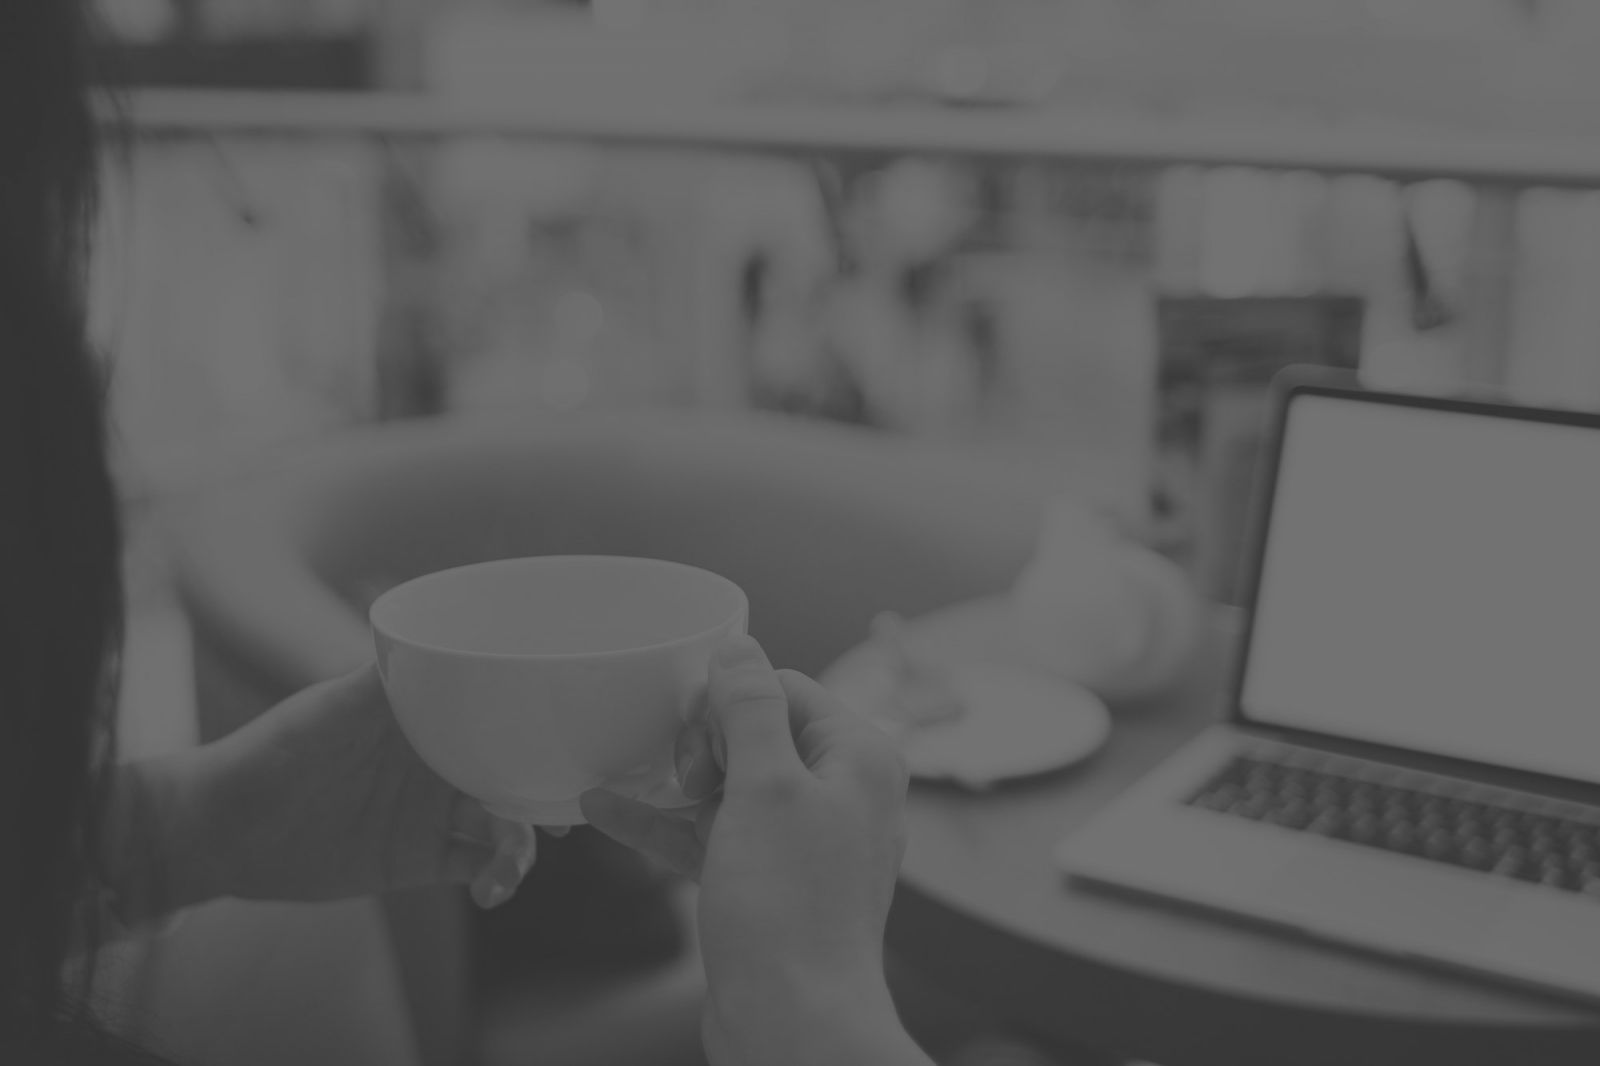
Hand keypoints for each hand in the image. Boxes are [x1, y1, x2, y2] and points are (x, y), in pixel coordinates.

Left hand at [108, 664, 543, 920]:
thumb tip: (437, 636)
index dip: (541, 727)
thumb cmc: (276, 749)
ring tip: (511, 864)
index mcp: (433, 716)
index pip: (501, 714)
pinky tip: (490, 890)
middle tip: (572, 812)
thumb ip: (386, 677)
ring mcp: (435, 812)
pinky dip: (496, 879)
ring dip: (523, 844)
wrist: (225, 828)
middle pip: (517, 771)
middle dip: (549, 791)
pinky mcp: (421, 860)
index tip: (572, 738)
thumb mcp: (333, 705)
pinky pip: (477, 867)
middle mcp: (442, 760)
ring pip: (506, 825)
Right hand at [581, 636, 927, 1065]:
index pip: (787, 688)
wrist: (794, 1026)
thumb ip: (750, 709)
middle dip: (703, 742)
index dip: (730, 700)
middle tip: (681, 774)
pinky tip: (602, 809)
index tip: (689, 730)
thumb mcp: (765, 787)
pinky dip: (665, 823)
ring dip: (674, 779)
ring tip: (620, 769)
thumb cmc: (790, 909)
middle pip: (757, 731)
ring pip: (729, 785)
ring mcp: (802, 843)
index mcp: (859, 757)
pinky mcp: (767, 884)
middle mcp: (840, 794)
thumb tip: (738, 646)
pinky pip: (712, 835)